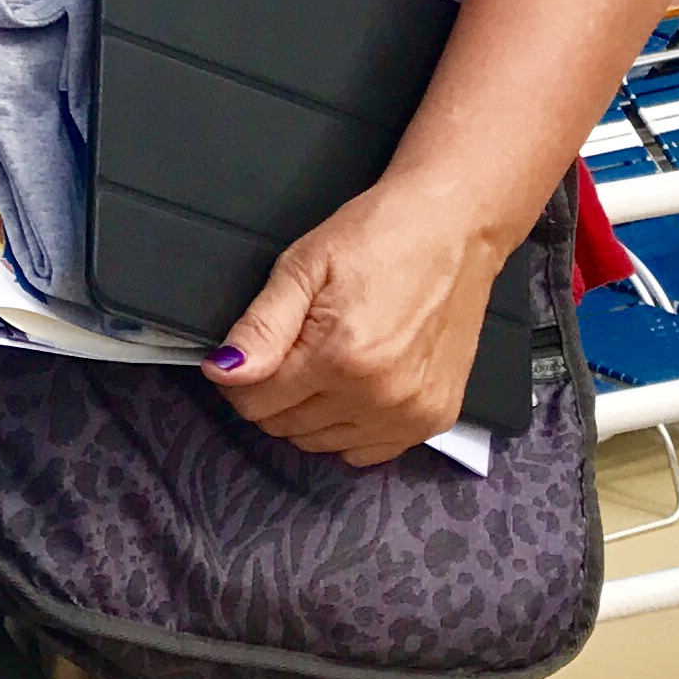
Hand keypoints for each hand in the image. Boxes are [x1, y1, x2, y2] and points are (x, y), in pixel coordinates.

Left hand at [206, 179, 504, 467]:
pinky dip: (352, 427)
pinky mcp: (437, 417)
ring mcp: (412, 413)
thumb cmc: (382, 235)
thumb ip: (262, 327)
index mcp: (341, 357)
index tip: (253, 353)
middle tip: (294, 347)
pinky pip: (369, 451)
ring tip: (328, 360)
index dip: (241, 379)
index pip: (257, 404)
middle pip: (288, 428)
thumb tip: (223, 372)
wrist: (456, 227)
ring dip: (312, 412)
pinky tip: (357, 384)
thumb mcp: (305, 265)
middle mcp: (380, 396)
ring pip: (324, 444)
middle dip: (276, 394)